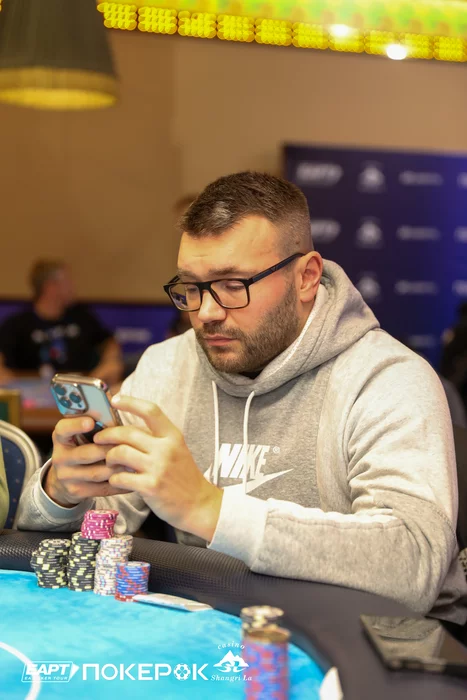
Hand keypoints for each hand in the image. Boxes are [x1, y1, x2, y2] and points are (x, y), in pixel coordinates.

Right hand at [45, 417, 130, 507]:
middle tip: (128, 445)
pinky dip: (120, 482)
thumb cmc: (83, 446)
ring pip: (97, 472)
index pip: (63, 429)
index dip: (76, 425)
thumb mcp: (81, 433)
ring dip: (117, 467)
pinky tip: (133, 477)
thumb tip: (114, 404)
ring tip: (135, 461)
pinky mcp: (77, 492)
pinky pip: (102, 488)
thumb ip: (94, 422)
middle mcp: (60, 457)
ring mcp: (67, 476)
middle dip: (109, 449)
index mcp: (61, 438)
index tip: (91, 422)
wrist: (66, 479)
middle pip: (86, 453)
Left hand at [94, 396, 222, 540]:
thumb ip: (155, 438)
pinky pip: (121, 477)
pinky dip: (114, 478)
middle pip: (128, 432)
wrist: (199, 504)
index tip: (115, 399)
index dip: (130, 402)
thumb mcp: (176, 450)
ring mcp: (159, 468)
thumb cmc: (183, 476)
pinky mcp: (151, 487)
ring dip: (109, 457)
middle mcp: (166, 449)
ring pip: (121, 453)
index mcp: (173, 436)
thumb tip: (126, 428)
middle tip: (98, 439)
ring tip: (109, 461)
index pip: (151, 410)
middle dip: (107, 435)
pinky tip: (116, 480)